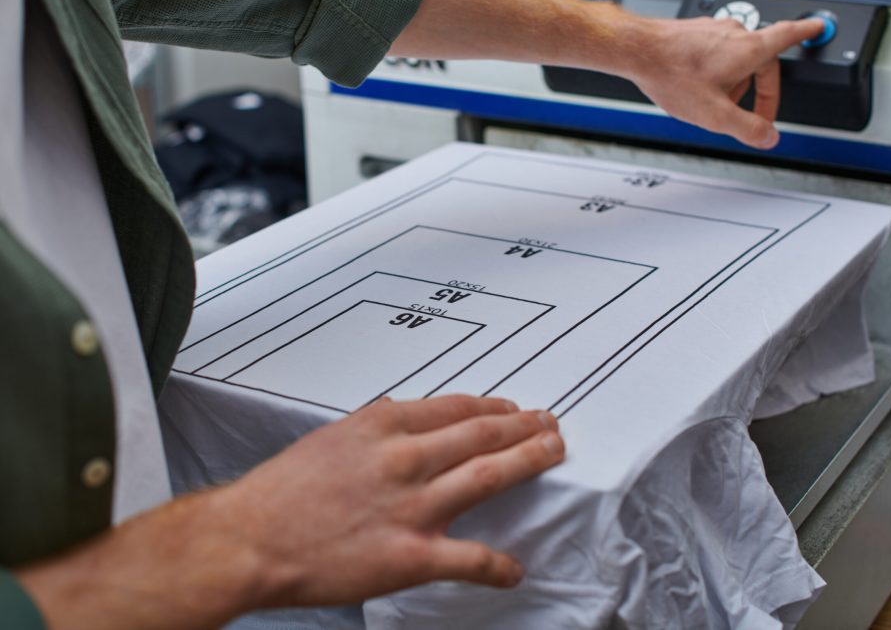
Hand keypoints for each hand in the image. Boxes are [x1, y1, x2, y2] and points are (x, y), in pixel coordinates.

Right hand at [216, 394, 564, 606]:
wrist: (251, 538)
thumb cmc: (283, 490)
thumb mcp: (333, 436)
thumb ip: (377, 426)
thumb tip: (406, 416)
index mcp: (384, 424)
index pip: (456, 407)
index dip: (493, 408)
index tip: (512, 410)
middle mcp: (404, 458)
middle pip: (481, 434)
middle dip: (524, 428)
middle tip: (549, 425)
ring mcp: (412, 506)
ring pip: (488, 476)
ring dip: (528, 463)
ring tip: (553, 454)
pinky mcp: (410, 555)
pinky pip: (470, 558)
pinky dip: (498, 565)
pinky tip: (515, 568)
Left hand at [627, 16, 825, 148]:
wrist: (637, 51)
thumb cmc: (672, 75)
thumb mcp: (715, 114)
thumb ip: (747, 128)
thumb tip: (769, 137)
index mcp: (750, 50)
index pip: (789, 36)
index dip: (807, 32)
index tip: (818, 26)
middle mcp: (735, 33)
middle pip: (761, 60)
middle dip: (756, 90)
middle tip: (747, 114)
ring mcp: (713, 30)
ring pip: (735, 58)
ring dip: (731, 82)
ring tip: (709, 102)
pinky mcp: (694, 32)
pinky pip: (714, 53)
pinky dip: (712, 72)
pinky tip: (692, 86)